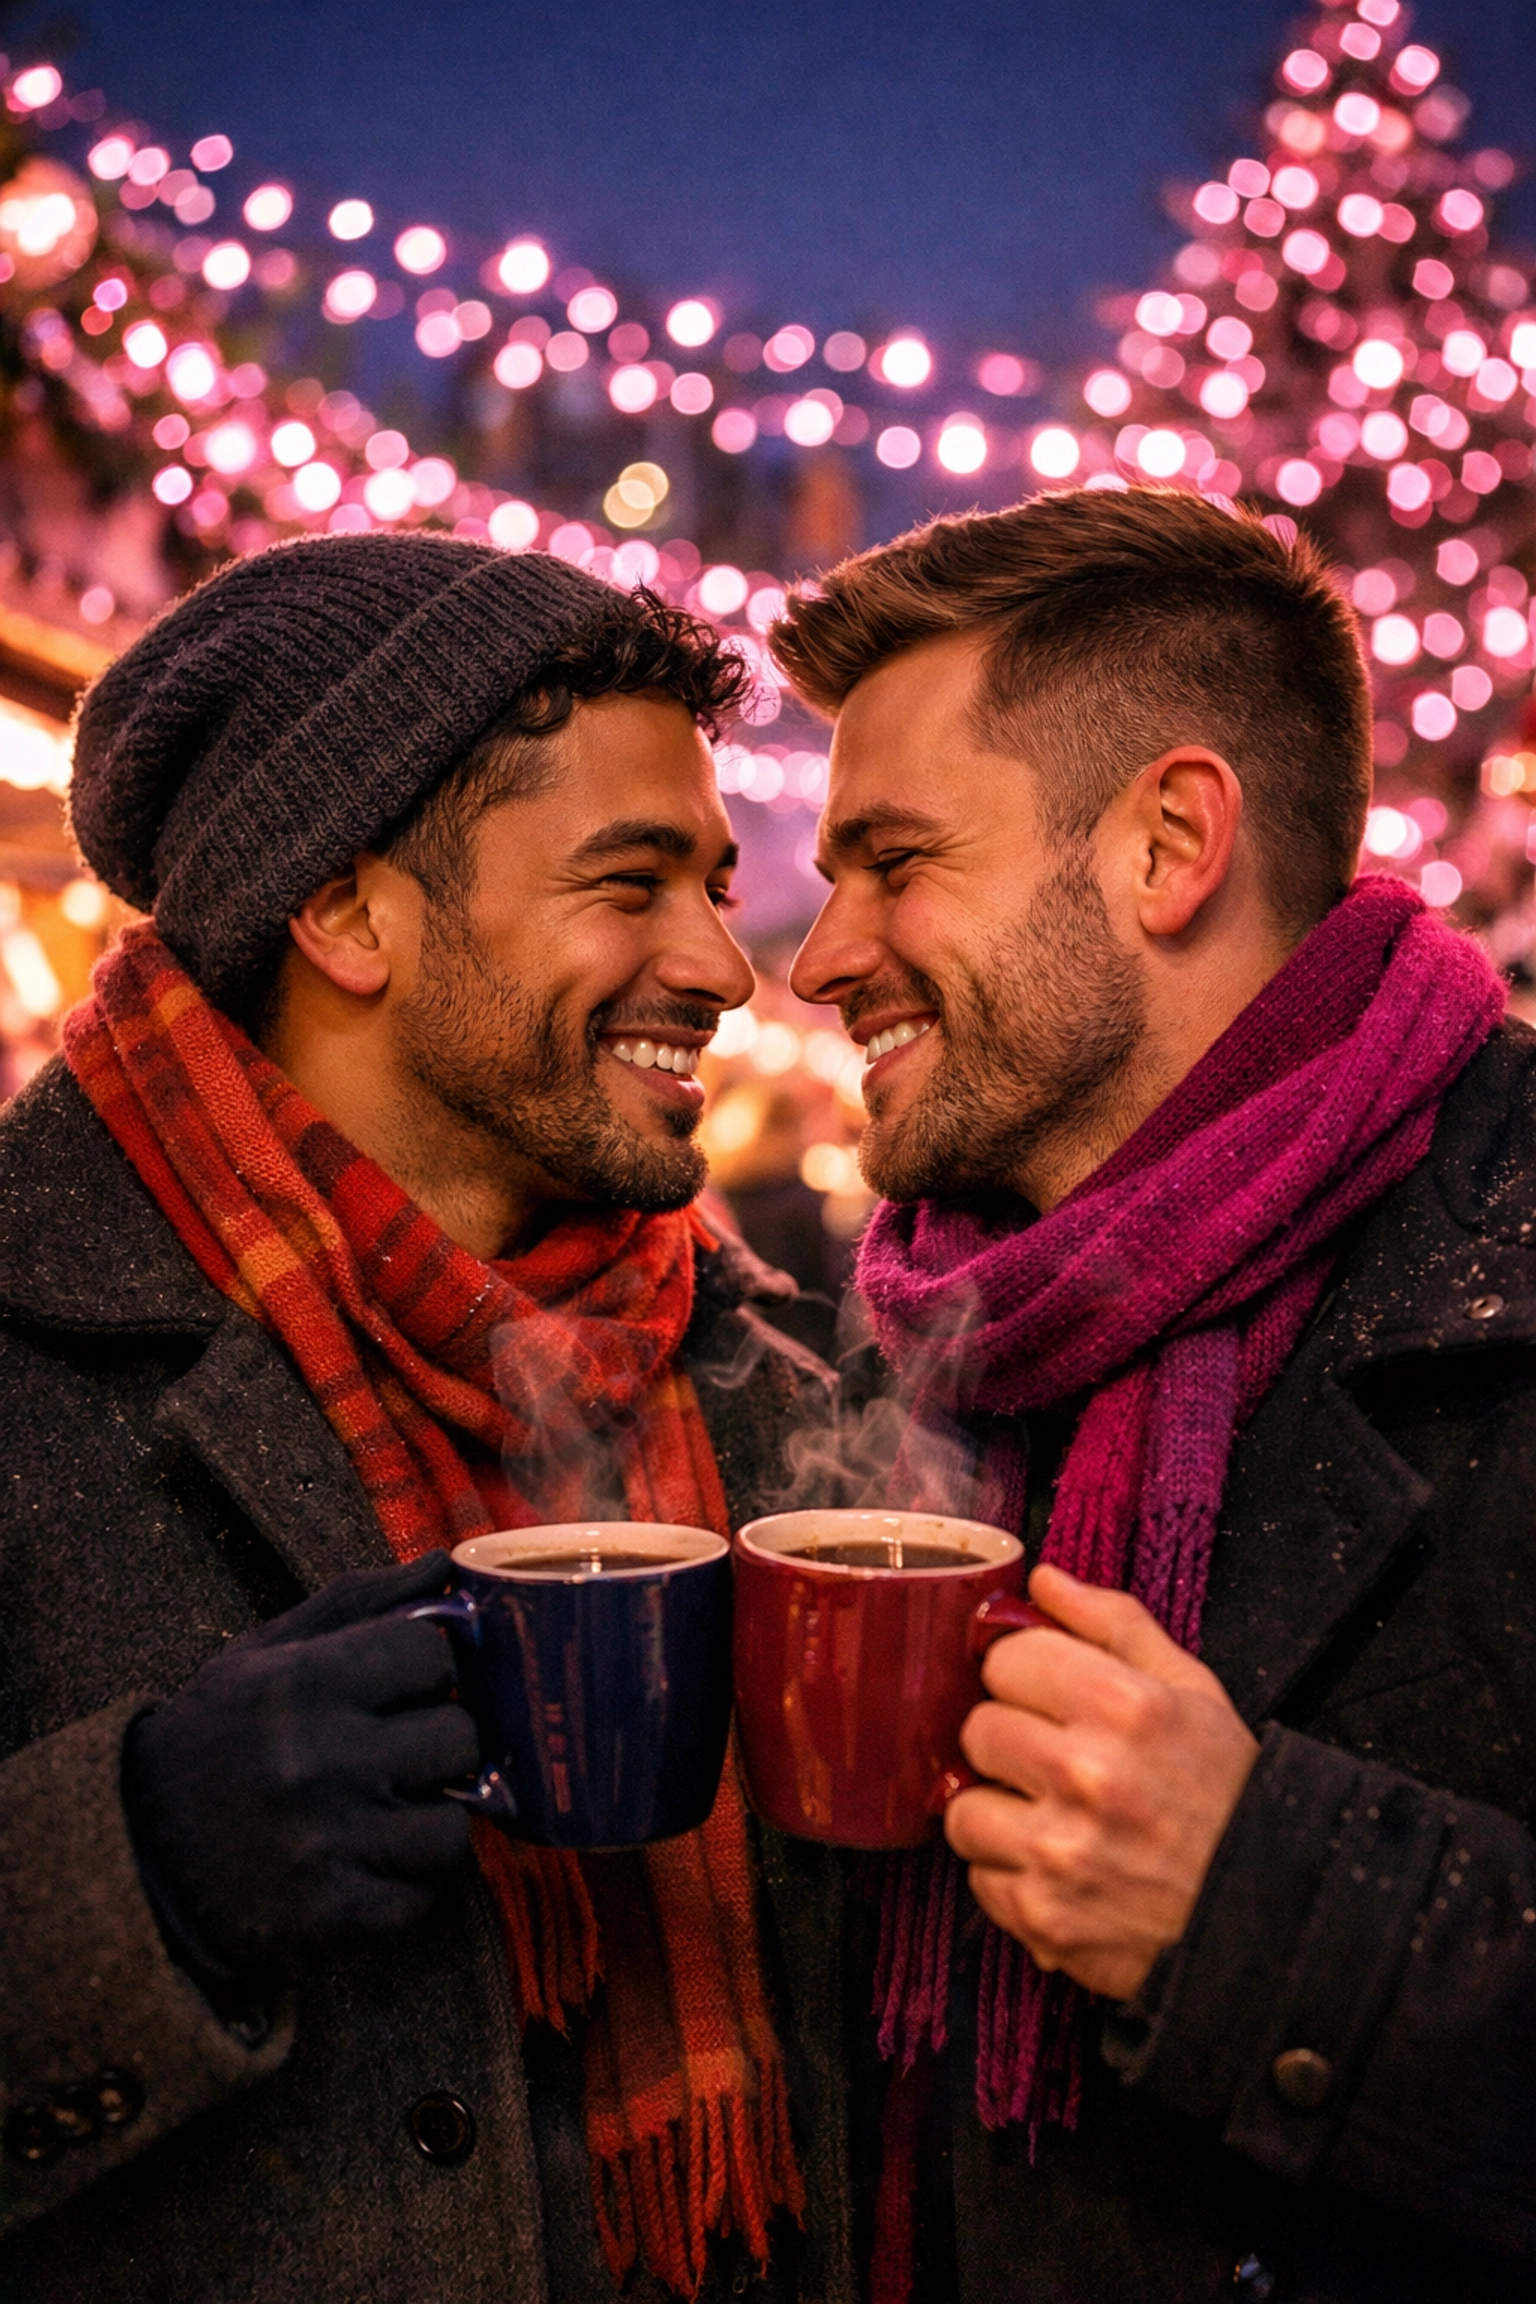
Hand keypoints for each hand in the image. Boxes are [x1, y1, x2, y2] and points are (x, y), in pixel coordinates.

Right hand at [123, 1552, 480, 1979]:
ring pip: (453, 1823)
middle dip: (434, 1741)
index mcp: (299, 1684)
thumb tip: (446, 1564)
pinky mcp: (332, 1916)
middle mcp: (314, 1761)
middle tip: (392, 1751)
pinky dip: (407, 1881)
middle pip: (459, 1736)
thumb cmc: (218, 1737)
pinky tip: (365, 1862)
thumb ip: (360, 1602)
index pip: (434, 1654)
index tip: (401, 1686)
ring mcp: (326, 1845)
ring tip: (382, 1810)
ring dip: (428, 1817)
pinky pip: (427, 1893)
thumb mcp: (266, 1654)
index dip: (425, 1669)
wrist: (136, 1856)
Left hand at [945, 1563, 1258, 2000]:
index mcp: (1124, 1705)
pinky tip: (1060, 1870)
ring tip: (1050, 1820)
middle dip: (1009, 1742)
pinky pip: (980, 1879)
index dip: (1022, 1676)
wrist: (1267, 1916)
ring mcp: (1061, 1852)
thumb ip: (1113, 1623)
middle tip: (1051, 1763)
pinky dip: (1011, 1876)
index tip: (1044, 1696)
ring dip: (998, 1813)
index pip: (1005, 1660)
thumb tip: (1041, 1580)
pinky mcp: (1045, 1918)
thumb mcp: (1192, 1691)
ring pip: (962, 1809)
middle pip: (977, 1729)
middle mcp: (1087, 1775)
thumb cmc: (1226, 1795)